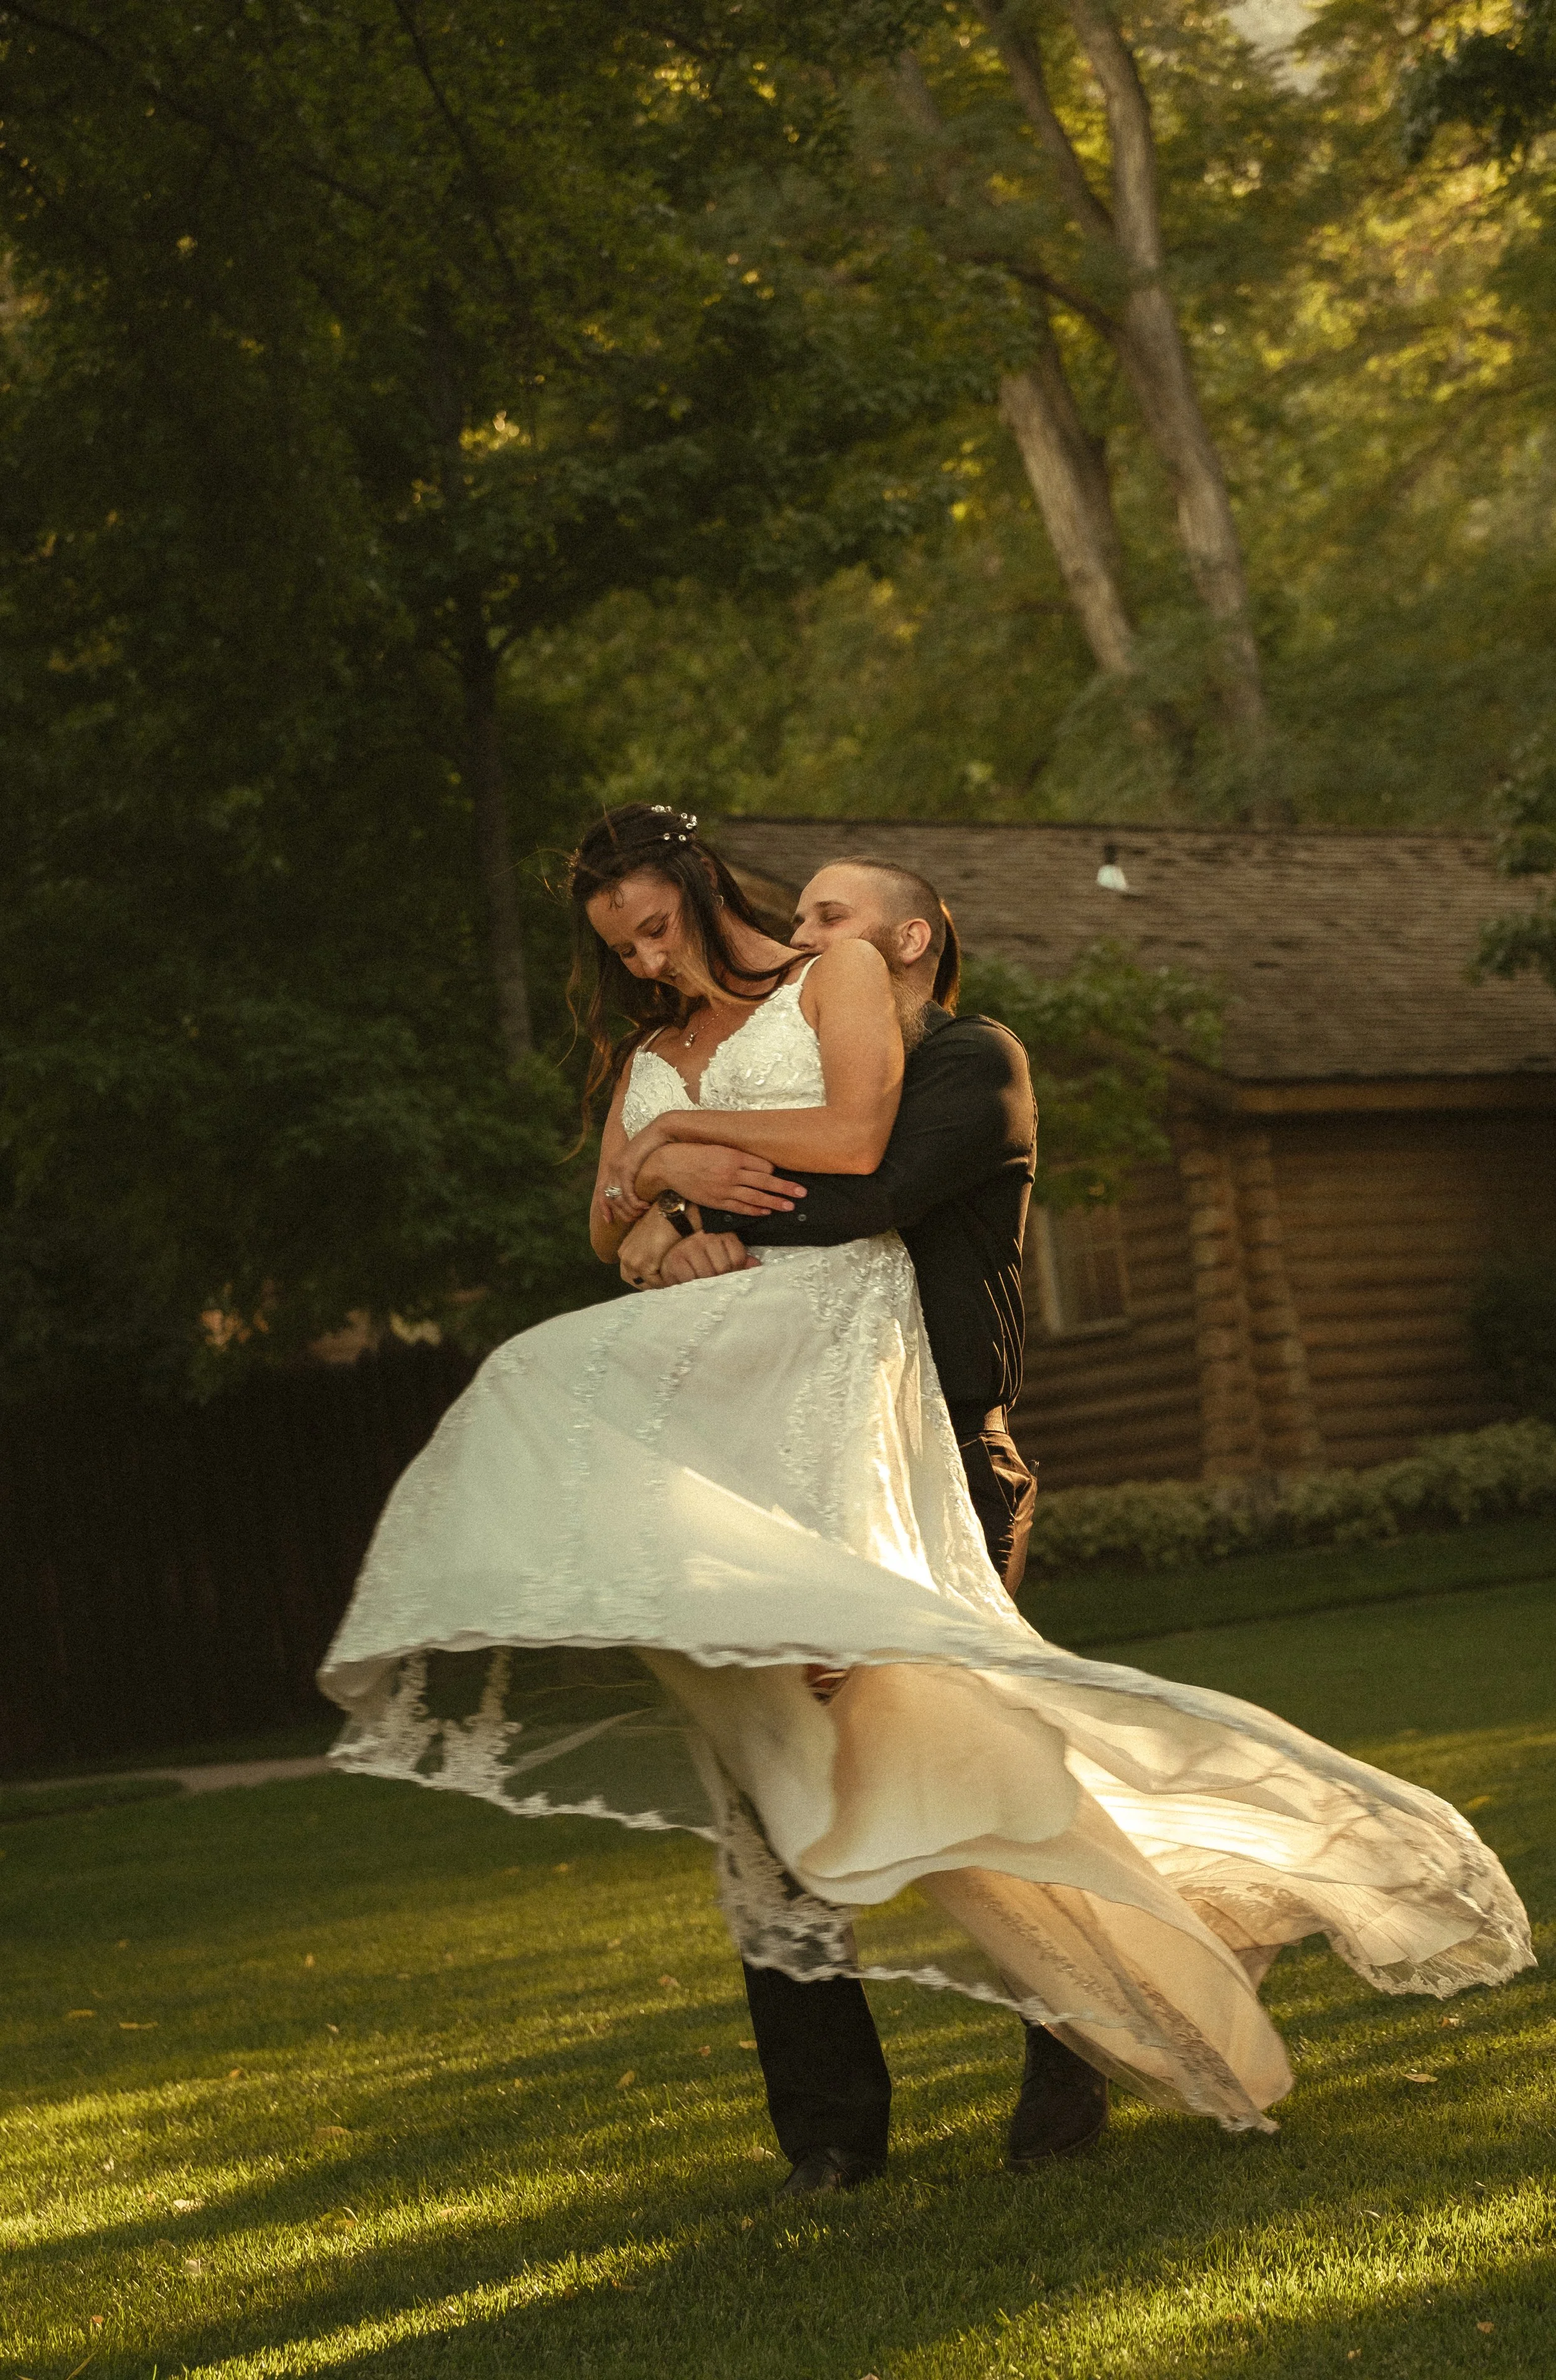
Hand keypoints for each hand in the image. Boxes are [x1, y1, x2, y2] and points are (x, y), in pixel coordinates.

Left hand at [613, 1121, 668, 1217]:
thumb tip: (640, 1192)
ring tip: (641, 1214)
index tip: (609, 1220)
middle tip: (634, 1219)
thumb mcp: (642, 1164)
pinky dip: (635, 1204)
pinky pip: (627, 1194)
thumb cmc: (656, 1147)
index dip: (604, 1207)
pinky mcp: (626, 1168)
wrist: (660, 1131)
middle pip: (609, 1198)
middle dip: (621, 1213)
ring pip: (618, 1199)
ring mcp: (617, 1167)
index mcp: (614, 1166)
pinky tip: (644, 1207)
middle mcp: (612, 1167)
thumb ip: (636, 1176)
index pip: (601, 1191)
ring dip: (630, 1210)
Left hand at [617, 1208, 680, 1288]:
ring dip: (659, 1282)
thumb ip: (645, 1250)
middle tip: (664, 1279)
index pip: (630, 1273)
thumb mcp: (648, 1235)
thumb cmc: (663, 1220)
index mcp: (624, 1250)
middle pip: (634, 1281)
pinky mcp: (644, 1266)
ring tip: (671, 1275)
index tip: (658, 1276)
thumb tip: (654, 1261)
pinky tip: (675, 1271)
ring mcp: (633, 1263)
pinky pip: (656, 1283)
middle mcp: (625, 1257)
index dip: (644, 1277)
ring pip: (646, 1284)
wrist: (669, 1213)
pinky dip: (666, 1280)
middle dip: (649, 1283)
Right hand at [640, 1141, 806, 1217]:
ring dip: (774, 1203)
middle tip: (801, 1193)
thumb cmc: (694, 1153)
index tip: (786, 1174)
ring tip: (790, 1206)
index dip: (775, 1171)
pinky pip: (740, 1207)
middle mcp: (732, 1173)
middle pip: (765, 1181)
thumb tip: (758, 1164)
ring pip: (756, 1197)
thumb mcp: (719, 1148)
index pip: (763, 1165)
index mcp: (734, 1156)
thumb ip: (738, 1156)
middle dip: (785, 1188)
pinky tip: (766, 1211)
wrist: (670, 1165)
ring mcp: (725, 1189)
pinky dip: (754, 1210)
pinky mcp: (717, 1201)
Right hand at [660, 1231, 759, 1285]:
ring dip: (706, 1285)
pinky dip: (691, 1286)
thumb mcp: (721, 1255)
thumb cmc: (700, 1258)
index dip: (736, 1271)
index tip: (729, 1277)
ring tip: (703, 1287)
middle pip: (723, 1267)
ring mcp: (690, 1247)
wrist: (669, 1256)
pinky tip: (690, 1285)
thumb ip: (739, 1260)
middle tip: (715, 1286)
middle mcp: (706, 1237)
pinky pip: (690, 1279)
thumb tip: (756, 1266)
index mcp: (722, 1234)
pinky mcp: (676, 1259)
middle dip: (721, 1281)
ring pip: (707, 1274)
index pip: (738, 1257)